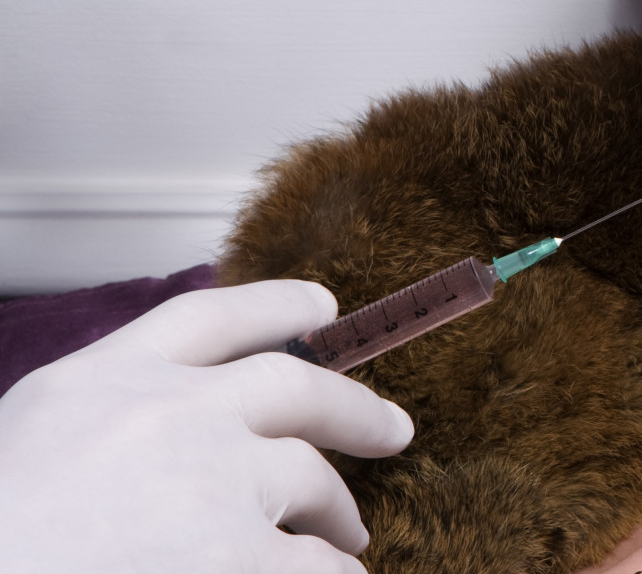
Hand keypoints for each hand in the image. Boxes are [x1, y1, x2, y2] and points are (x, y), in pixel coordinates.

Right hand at [0, 280, 414, 573]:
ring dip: (335, 509)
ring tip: (345, 535)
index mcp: (100, 379)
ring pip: (310, 478)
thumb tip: (174, 433)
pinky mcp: (233, 554)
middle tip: (393, 428)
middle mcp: (167, 411)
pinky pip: (315, 564)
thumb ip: (105, 419)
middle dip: (352, 408)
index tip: (322, 306)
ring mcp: (209, 479)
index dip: (275, 307)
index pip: (208, 317)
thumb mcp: (32, 435)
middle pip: (292, 386)